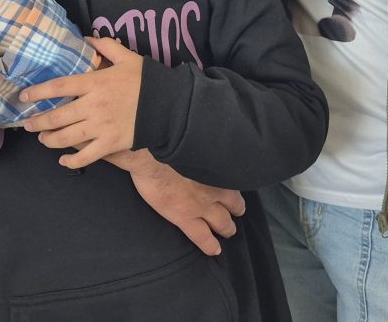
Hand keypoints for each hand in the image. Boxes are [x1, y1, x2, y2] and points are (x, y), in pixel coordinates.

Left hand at [20, 37, 142, 168]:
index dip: (38, 92)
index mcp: (95, 82)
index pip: (58, 86)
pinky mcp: (109, 144)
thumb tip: (87, 38)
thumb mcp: (128, 58)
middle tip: (27, 124)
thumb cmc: (148, 81)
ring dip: (49, 139)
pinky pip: (85, 156)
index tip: (24, 96)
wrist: (169, 106)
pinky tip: (63, 160)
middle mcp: (92, 105)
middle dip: (37, 121)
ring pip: (66, 137)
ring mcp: (100, 127)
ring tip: (42, 138)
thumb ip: (106, 47)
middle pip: (56, 116)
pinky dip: (72, 160)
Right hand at [104, 149, 244, 255]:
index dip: (235, 186)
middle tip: (237, 212)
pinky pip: (203, 237)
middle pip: (233, 203)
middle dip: (236, 209)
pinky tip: (215, 249)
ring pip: (222, 222)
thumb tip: (200, 138)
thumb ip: (201, 146)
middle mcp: (214, 187)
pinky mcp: (185, 217)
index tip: (234, 188)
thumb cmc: (168, 139)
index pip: (234, 180)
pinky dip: (211, 245)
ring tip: (229, 231)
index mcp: (216, 166)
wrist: (151, 154)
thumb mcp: (192, 137)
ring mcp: (202, 205)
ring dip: (227, 227)